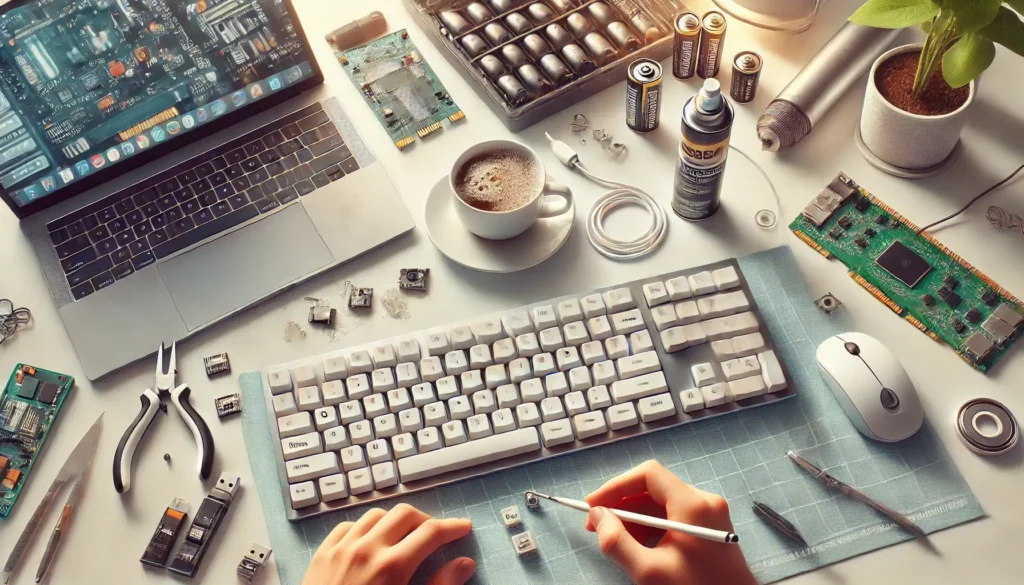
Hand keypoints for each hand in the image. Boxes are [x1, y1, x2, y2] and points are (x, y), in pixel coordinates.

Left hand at [302, 503, 475, 584]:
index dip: (452, 528)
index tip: (462, 528)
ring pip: (376, 515)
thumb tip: (463, 565)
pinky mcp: (322, 554)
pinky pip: (347, 526)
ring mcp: (341, 549)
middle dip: (425, 520)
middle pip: (405, 514)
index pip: (431, 533)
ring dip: (394, 522)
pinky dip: (364, 528)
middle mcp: (366, 549)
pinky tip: (370, 542)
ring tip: (403, 537)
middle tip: (434, 534)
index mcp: (392, 567)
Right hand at [585, 460, 756, 584]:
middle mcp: (705, 502)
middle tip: (598, 525)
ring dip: (635, 517)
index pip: (648, 474)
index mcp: (693, 505)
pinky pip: (674, 516)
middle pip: (654, 488)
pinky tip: (639, 545)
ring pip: (662, 502)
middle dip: (622, 504)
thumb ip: (617, 542)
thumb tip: (598, 517)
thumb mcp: (649, 571)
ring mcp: (710, 514)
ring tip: (617, 539)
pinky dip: (652, 526)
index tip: (593, 505)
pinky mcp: (711, 527)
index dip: (616, 486)